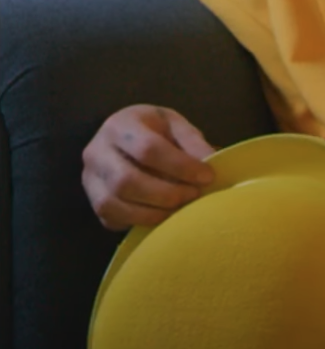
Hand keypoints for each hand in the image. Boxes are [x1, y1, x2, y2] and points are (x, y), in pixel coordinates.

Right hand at [81, 105, 215, 231]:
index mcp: (120, 126)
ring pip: (114, 204)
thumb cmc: (156, 131)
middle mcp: (96, 152)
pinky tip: (163, 216)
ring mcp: (90, 179)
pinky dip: (140, 222)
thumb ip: (193, 142)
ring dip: (154, 212)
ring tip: (181, 208)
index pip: (147, 149)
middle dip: (166, 194)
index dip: (180, 166)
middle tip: (194, 195)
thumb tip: (211, 163)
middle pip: (126, 181)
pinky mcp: (93, 202)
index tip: (207, 176)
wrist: (126, 140)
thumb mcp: (176, 125)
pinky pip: (112, 219)